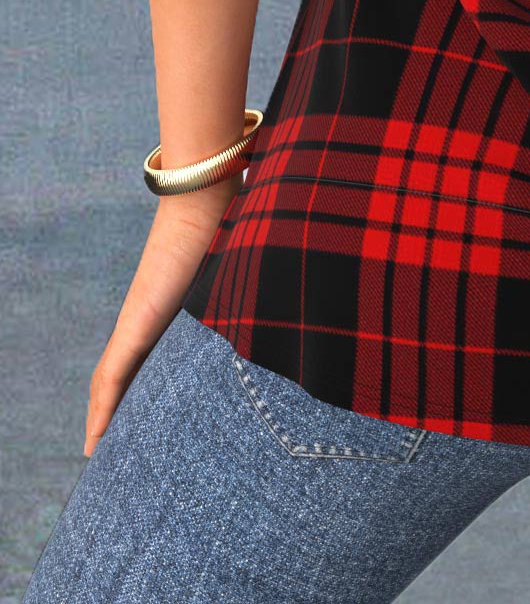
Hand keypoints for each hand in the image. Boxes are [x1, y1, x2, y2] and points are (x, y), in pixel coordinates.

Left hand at [83, 177, 240, 457]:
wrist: (208, 205)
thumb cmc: (234, 236)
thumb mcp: (245, 288)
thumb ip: (255, 309)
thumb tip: (300, 322)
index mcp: (180, 320)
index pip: (159, 369)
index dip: (156, 401)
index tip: (157, 435)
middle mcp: (153, 325)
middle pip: (130, 383)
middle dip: (126, 419)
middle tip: (126, 459)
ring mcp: (139, 326)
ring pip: (113, 386)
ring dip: (108, 420)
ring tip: (103, 456)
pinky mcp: (133, 327)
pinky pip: (110, 379)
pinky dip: (101, 410)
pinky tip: (95, 439)